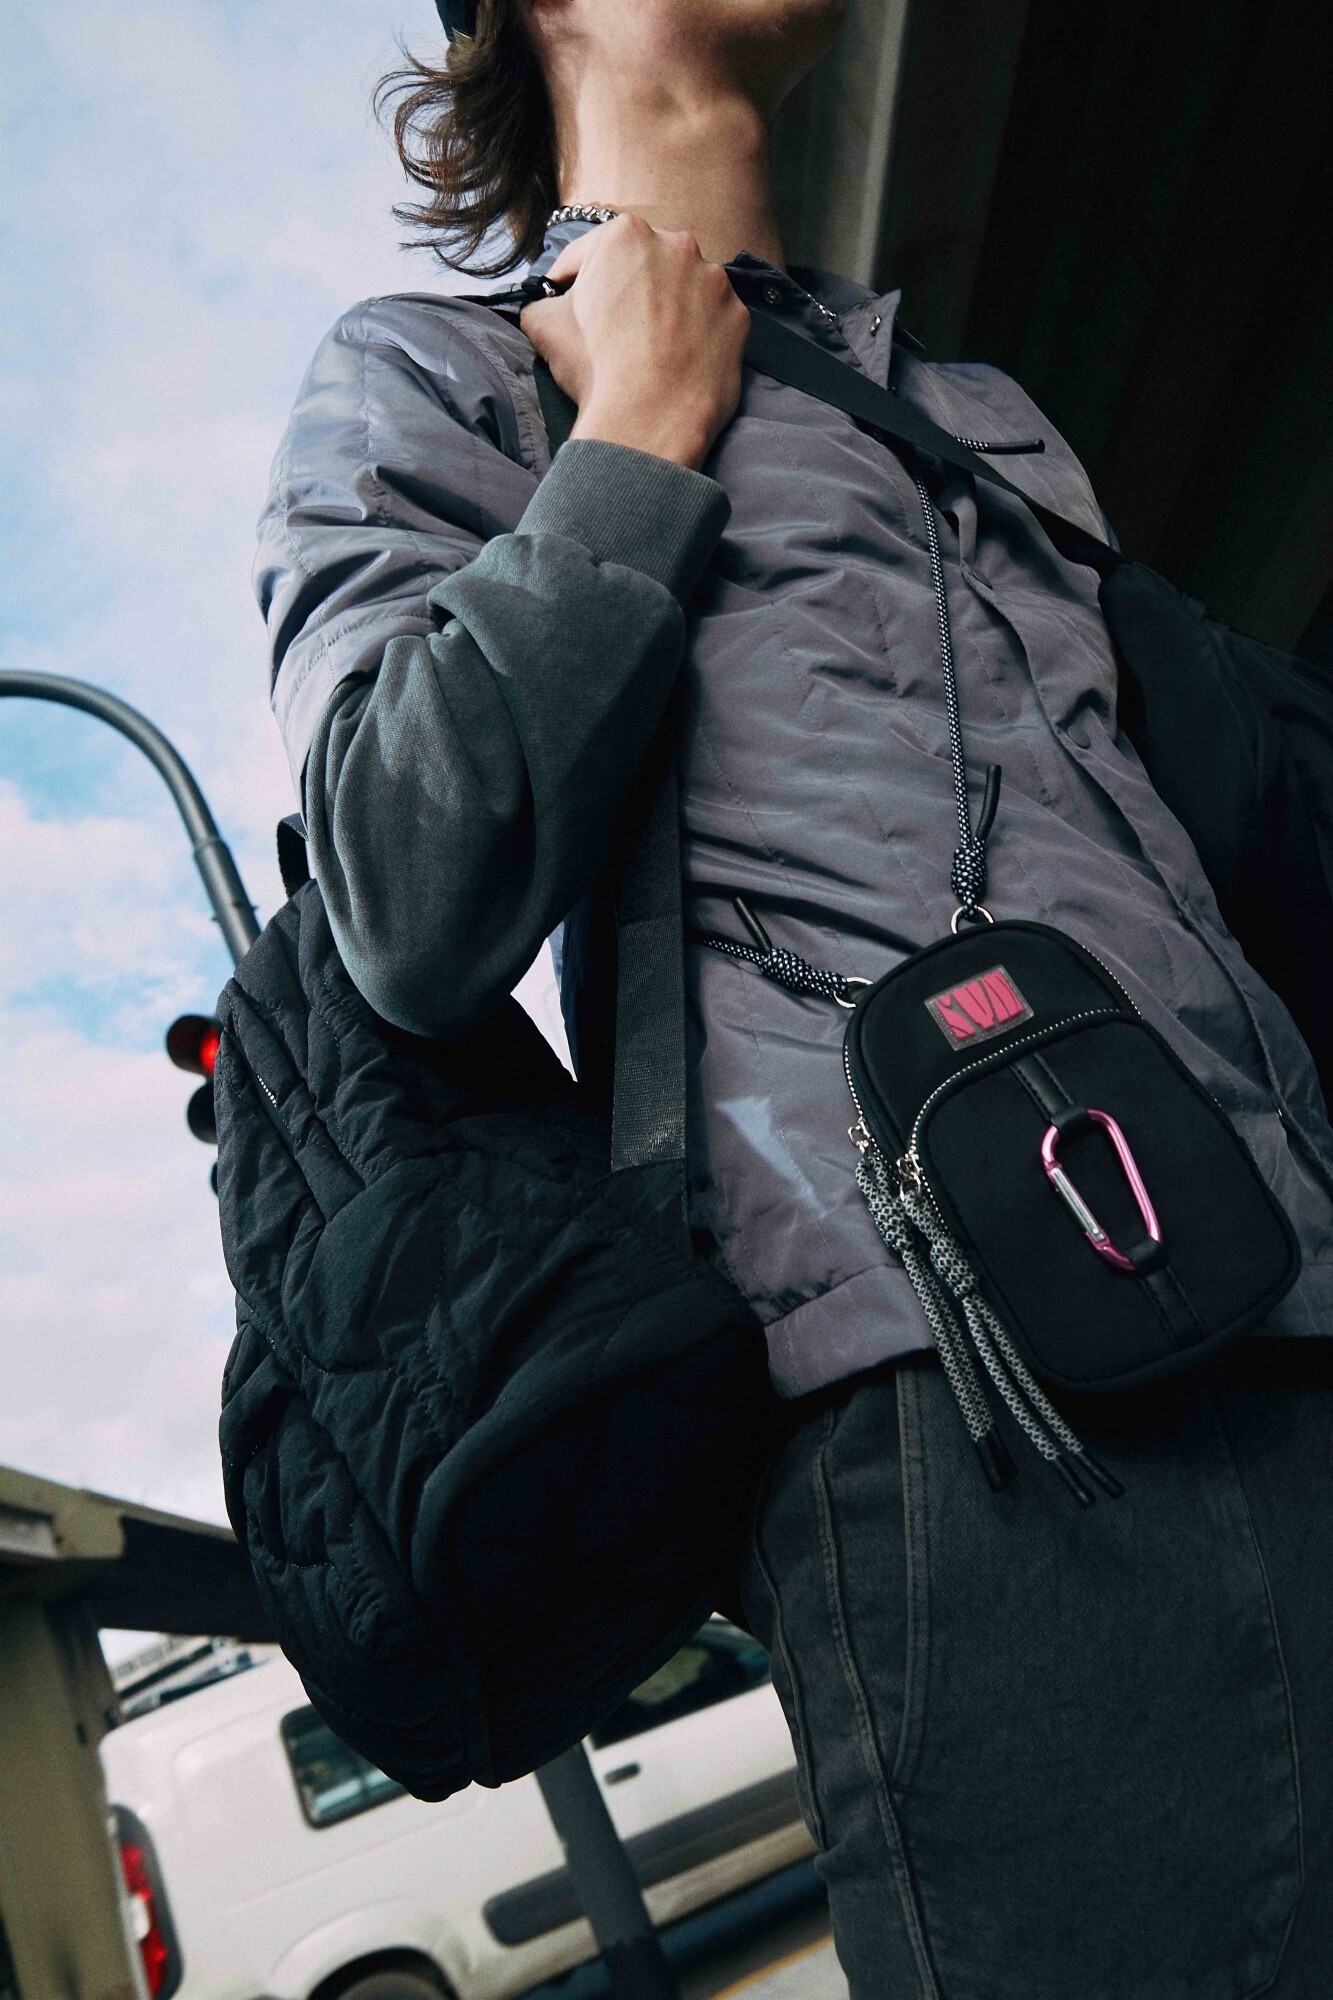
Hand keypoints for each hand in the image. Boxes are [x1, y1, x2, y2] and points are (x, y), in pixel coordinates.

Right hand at [521, 215, 748, 470]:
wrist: (648, 421)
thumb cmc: (597, 368)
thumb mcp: (544, 325)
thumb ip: (541, 300)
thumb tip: (545, 301)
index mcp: (625, 235)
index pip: (587, 254)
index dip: (571, 281)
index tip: (568, 300)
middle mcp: (676, 244)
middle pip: (642, 265)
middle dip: (628, 290)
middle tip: (616, 329)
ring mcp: (714, 280)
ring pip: (683, 288)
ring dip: (668, 308)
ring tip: (653, 348)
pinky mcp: (738, 317)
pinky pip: (713, 319)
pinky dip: (699, 334)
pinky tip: (681, 360)